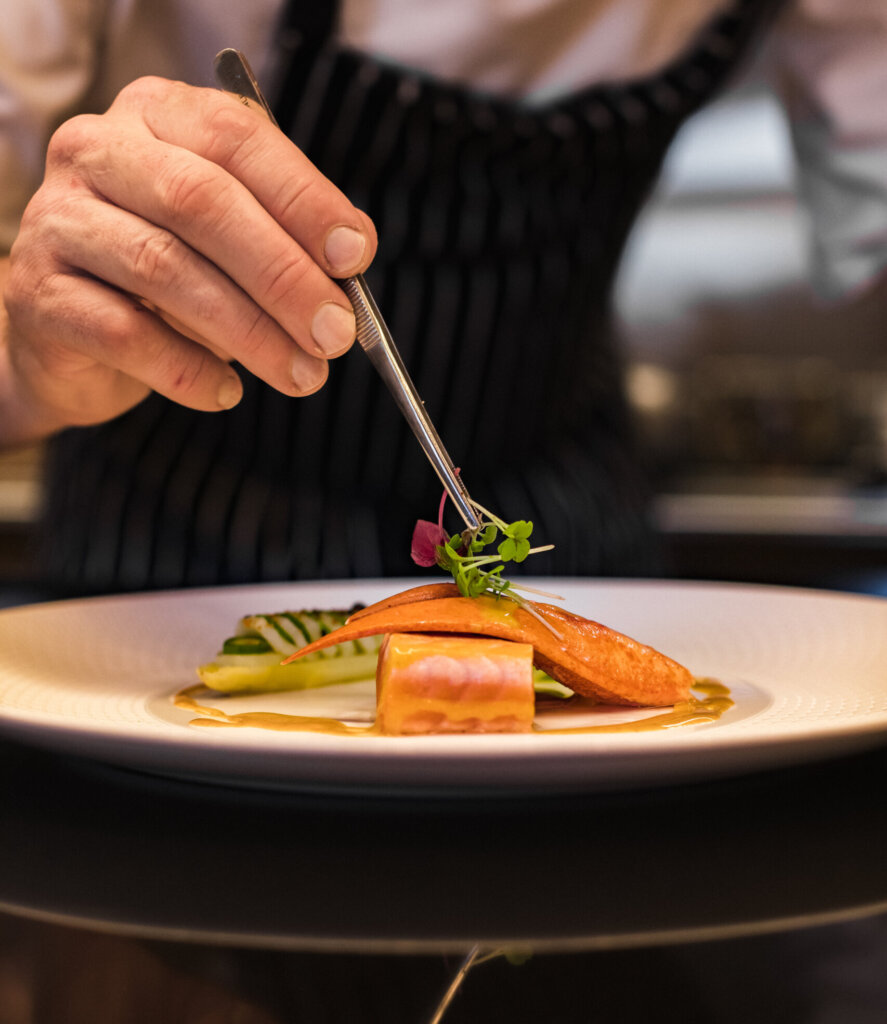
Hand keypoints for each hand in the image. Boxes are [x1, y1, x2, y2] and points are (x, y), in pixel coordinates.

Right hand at [1, 75, 376, 437]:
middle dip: (283, 274)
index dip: (303, 199)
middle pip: (200, 201)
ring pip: (164, 268)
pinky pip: (124, 334)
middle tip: (336, 332)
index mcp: (157, 116)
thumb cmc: (169, 278)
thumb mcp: (233, 241)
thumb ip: (287, 237)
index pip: (237, 137)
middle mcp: (99, 152)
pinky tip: (227, 393)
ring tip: (302, 373)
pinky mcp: (38, 295)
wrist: (74, 333)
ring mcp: (58, 220)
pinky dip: (188, 370)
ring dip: (249, 332)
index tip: (356, 257)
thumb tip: (353, 260)